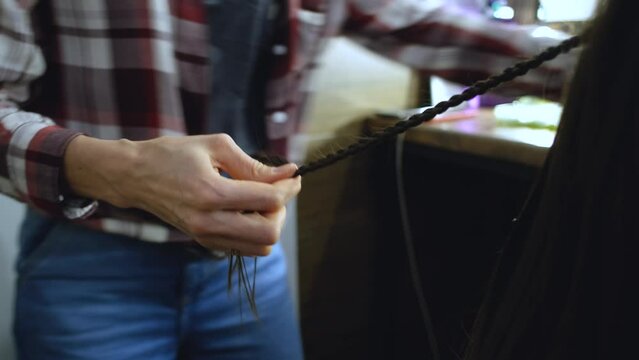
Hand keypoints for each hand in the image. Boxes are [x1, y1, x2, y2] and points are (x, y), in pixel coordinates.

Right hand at [64, 134, 300, 255]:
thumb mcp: (216, 146)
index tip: (294, 175)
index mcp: (211, 193)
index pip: (269, 200)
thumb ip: (253, 164)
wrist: (134, 176)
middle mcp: (208, 222)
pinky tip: (246, 209)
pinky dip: (255, 231)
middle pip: (269, 233)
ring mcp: (205, 236)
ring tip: (260, 200)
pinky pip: (245, 247)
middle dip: (282, 210)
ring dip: (270, 223)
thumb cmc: (173, 154)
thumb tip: (288, 173)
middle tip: (276, 190)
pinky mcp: (204, 242)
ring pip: (261, 246)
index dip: (288, 187)